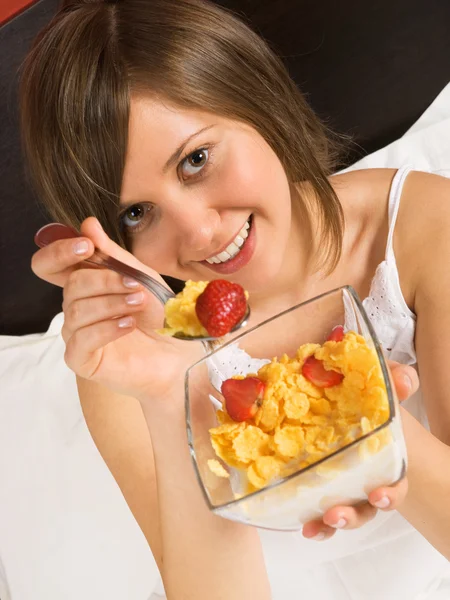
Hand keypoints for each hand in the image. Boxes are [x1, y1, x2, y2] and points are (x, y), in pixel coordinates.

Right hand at [33, 217, 197, 404]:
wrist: (176, 353)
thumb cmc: (158, 315)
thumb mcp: (141, 277)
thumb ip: (113, 254)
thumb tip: (88, 224)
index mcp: (85, 284)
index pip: (50, 265)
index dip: (60, 252)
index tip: (87, 246)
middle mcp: (75, 307)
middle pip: (71, 285)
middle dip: (105, 280)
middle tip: (136, 286)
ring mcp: (75, 334)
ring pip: (77, 311)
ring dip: (112, 303)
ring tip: (138, 305)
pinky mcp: (81, 359)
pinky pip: (81, 339)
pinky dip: (107, 328)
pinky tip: (129, 324)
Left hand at [302, 361, 418, 540]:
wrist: (344, 401)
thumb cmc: (367, 400)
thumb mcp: (381, 385)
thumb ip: (396, 379)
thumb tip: (404, 381)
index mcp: (383, 460)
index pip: (394, 485)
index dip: (389, 494)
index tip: (378, 496)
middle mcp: (364, 481)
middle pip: (364, 509)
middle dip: (352, 515)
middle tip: (335, 513)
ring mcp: (340, 487)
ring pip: (340, 514)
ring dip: (329, 523)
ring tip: (315, 526)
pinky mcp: (316, 485)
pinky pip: (315, 509)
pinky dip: (313, 522)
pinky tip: (303, 525)